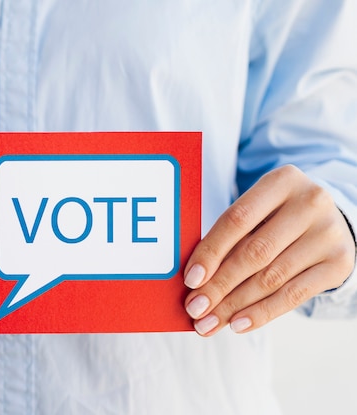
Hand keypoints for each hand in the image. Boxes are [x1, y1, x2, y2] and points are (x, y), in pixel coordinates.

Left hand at [183, 165, 355, 335]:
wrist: (327, 220)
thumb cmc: (275, 217)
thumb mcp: (255, 212)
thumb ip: (227, 237)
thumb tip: (194, 281)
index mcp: (282, 181)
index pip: (236, 219)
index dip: (210, 252)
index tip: (190, 280)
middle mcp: (310, 203)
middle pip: (254, 252)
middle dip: (219, 285)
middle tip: (195, 308)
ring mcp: (328, 233)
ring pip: (272, 278)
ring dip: (235, 305)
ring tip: (209, 322)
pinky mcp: (339, 263)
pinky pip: (294, 295)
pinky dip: (262, 313)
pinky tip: (238, 324)